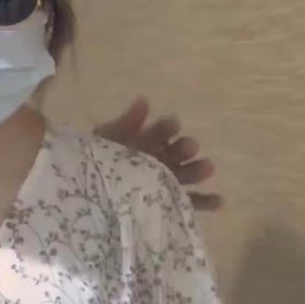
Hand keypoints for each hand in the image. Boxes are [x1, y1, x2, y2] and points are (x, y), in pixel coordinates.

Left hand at [94, 96, 222, 211]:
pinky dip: (205, 201)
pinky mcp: (171, 202)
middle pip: (179, 152)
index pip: (162, 131)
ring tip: (207, 167)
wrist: (86, 193)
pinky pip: (190, 202)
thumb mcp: (108, 140)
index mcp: (148, 141)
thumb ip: (125, 123)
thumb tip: (143, 100)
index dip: (167, 128)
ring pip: (187, 174)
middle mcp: (162, 158)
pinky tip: (219, 201)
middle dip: (185, 148)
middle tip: (189, 146)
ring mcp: (168, 180)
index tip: (172, 124)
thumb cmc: (98, 161)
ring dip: (198, 169)